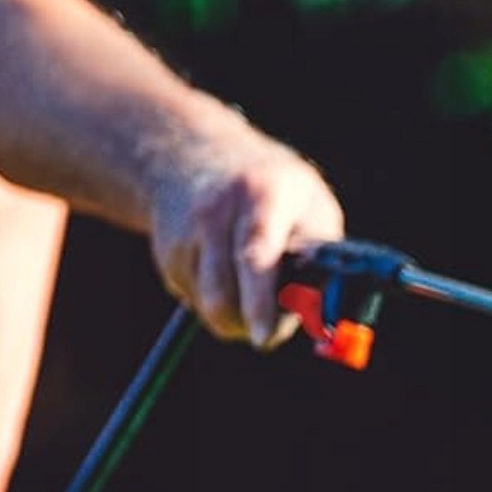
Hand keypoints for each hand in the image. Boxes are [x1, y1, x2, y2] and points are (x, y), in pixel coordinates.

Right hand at [145, 126, 346, 348]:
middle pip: (223, 290)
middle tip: (265, 336)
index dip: (260, 302)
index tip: (265, 337)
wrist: (193, 154)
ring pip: (210, 305)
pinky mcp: (168, 255)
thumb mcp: (309, 205)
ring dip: (235, 316)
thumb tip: (323, 309)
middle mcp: (216, 211)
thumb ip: (320, 253)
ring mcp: (185, 233)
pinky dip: (217, 300)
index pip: (256, 255)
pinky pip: (196, 300)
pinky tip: (225, 270)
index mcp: (262, 195)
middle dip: (245, 323)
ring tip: (255, 291)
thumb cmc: (274, 191)